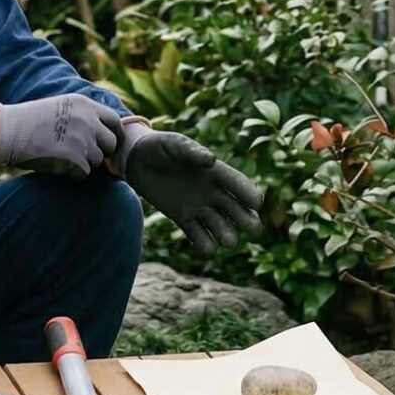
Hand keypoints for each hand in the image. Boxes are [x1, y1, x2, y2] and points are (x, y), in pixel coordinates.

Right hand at [0, 95, 123, 177]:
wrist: (7, 131)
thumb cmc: (28, 121)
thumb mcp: (60, 107)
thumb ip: (83, 115)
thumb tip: (102, 134)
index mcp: (85, 104)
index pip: (115, 120)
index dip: (115, 135)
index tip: (110, 144)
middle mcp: (88, 120)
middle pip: (111, 143)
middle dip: (100, 152)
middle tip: (82, 155)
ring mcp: (83, 139)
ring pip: (97, 160)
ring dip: (84, 163)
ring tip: (62, 157)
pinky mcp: (76, 158)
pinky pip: (84, 173)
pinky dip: (73, 174)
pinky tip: (57, 166)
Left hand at [115, 125, 262, 254]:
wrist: (138, 161)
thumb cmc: (160, 147)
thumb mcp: (175, 145)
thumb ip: (192, 152)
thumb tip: (211, 160)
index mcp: (216, 172)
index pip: (238, 184)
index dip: (249, 193)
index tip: (256, 203)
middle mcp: (213, 192)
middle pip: (235, 209)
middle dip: (246, 219)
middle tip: (254, 229)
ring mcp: (199, 207)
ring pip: (219, 225)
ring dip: (226, 233)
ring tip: (228, 242)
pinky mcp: (183, 219)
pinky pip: (197, 234)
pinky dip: (204, 244)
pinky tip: (208, 250)